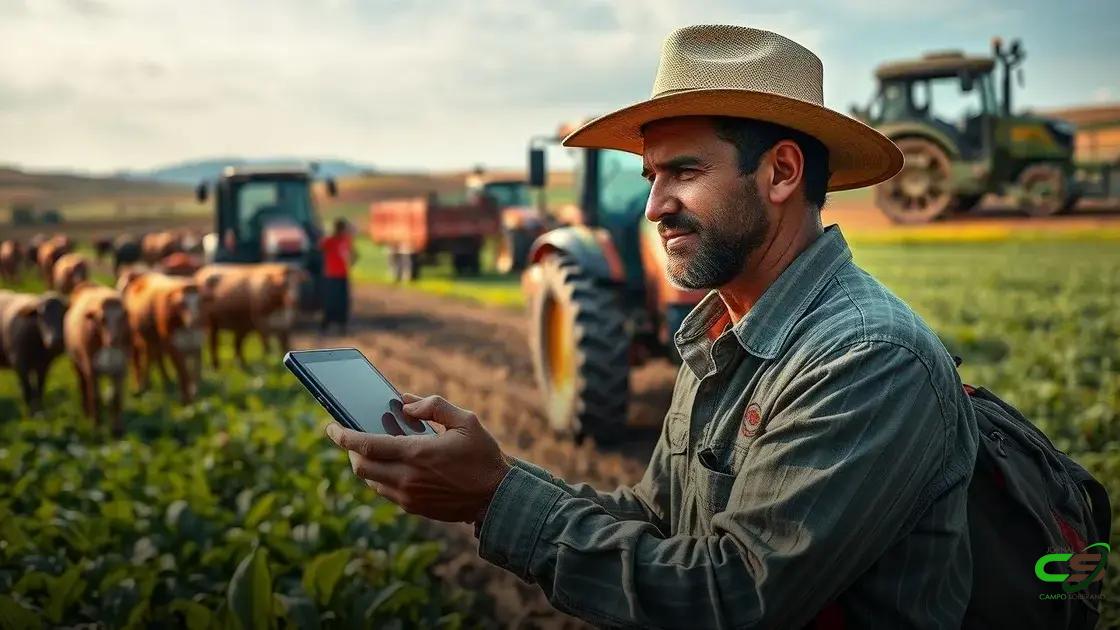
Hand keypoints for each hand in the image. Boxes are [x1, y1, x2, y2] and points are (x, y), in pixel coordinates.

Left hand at [325, 394, 511, 522]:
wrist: (496, 498)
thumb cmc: (483, 456)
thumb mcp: (466, 420)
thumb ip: (434, 406)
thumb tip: (405, 404)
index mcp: (416, 453)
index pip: (365, 445)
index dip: (342, 436)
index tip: (331, 426)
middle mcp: (406, 478)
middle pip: (360, 465)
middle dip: (349, 450)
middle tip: (350, 436)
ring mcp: (408, 496)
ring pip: (370, 481)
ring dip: (365, 464)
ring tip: (372, 449)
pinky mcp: (413, 508)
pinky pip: (385, 491)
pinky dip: (380, 476)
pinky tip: (391, 464)